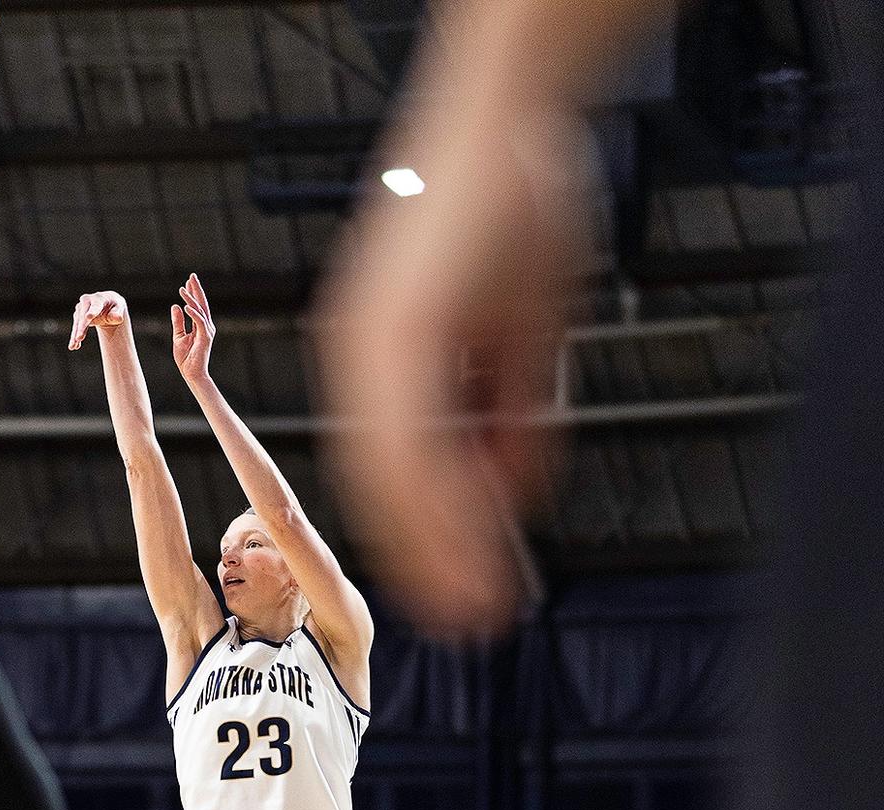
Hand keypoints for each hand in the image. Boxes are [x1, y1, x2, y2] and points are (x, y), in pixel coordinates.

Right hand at [68, 291, 127, 349]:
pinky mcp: (78, 315)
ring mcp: (81, 308)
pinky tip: (75, 346)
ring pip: (77, 323)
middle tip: (79, 338)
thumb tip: (117, 318)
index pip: (96, 306)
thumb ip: (118, 314)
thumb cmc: (114, 306)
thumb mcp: (119, 309)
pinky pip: (76, 327)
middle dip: (81, 327)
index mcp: (99, 298)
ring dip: (75, 334)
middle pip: (83, 316)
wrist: (107, 304)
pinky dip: (74, 337)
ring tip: (73, 346)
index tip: (88, 317)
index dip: (92, 312)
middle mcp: (87, 301)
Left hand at [172, 273, 214, 381]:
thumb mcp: (178, 336)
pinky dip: (193, 313)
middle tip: (192, 276)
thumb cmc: (186, 358)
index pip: (197, 306)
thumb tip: (175, 306)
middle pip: (202, 304)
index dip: (193, 293)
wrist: (192, 374)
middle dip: (197, 289)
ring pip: (199, 310)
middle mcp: (206, 326)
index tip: (187, 281)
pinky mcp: (205, 337)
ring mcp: (207, 331)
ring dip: (191, 299)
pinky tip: (185, 305)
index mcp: (201, 325)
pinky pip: (199, 322)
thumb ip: (178, 322)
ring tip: (182, 288)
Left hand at [312, 111, 588, 639]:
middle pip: (384, 482)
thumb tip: (511, 493)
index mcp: (381, 356)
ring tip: (471, 614)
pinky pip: (406, 441)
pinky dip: (436, 508)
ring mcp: (367, 347)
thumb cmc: (516, 210)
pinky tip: (467, 554)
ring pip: (389, 477)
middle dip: (428, 555)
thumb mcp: (523, 335)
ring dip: (434, 550)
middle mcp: (360, 358)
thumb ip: (511, 415)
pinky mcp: (388, 333)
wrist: (506, 113)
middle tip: (467, 620)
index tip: (460, 582)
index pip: (396, 465)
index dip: (429, 530)